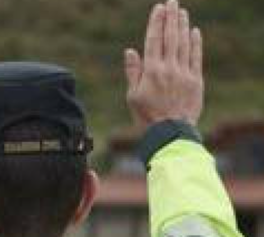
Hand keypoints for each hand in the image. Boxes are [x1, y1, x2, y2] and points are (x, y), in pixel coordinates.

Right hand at [125, 0, 203, 130]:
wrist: (169, 132)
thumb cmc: (146, 116)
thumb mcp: (133, 96)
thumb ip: (133, 72)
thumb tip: (130, 51)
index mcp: (151, 71)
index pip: (154, 40)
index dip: (156, 23)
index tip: (158, 8)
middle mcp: (168, 68)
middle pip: (171, 37)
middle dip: (171, 18)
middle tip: (172, 2)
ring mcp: (184, 73)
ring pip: (184, 44)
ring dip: (182, 26)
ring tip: (182, 12)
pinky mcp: (196, 80)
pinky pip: (196, 57)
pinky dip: (195, 43)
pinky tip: (194, 31)